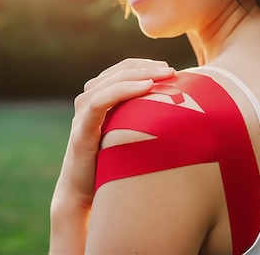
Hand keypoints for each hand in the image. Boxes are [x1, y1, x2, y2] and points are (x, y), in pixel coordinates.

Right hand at [59, 58, 174, 200]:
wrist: (84, 195)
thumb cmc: (112, 165)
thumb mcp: (129, 135)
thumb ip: (142, 119)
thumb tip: (178, 110)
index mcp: (98, 99)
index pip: (121, 70)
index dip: (144, 64)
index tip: (169, 68)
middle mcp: (86, 102)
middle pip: (117, 72)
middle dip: (146, 67)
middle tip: (171, 70)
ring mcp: (82, 115)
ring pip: (109, 82)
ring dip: (138, 74)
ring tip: (163, 75)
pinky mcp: (82, 131)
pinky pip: (99, 103)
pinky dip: (123, 90)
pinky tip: (146, 88)